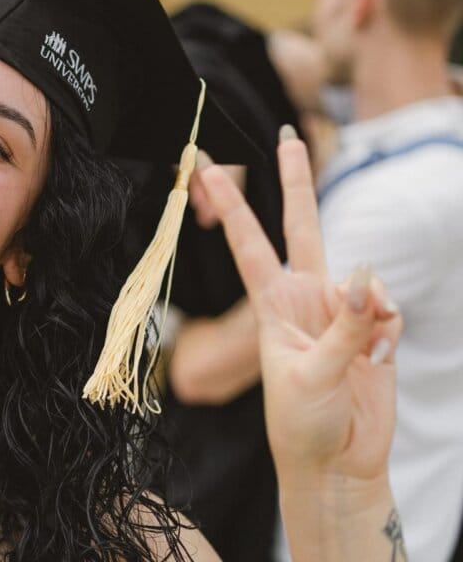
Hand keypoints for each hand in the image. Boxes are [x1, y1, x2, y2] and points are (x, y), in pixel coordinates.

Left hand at [198, 132, 401, 482]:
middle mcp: (304, 299)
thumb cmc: (304, 422)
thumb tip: (367, 276)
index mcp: (273, 305)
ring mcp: (339, 312)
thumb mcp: (311, 373)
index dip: (232, 206)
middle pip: (302, 226)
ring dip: (371, 310)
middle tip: (289, 134)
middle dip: (297, 181)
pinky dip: (388, 331)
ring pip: (363, 279)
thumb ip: (342, 326)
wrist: (337, 461)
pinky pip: (388, 311)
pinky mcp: (372, 330)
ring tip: (365, 353)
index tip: (207, 169)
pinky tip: (379, 359)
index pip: (249, 244)